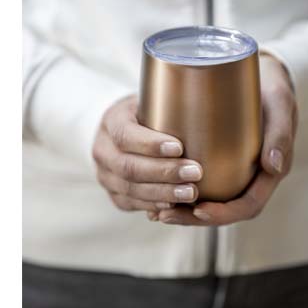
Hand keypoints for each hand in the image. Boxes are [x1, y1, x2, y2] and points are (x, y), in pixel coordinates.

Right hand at [92, 95, 203, 212]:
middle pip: (129, 167)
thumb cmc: (148, 114)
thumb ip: (171, 105)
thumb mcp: (154, 101)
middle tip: (195, 173)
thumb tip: (205, 108)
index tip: (180, 147)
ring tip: (191, 193)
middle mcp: (102, 150)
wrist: (123, 132)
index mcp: (111, 121)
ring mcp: (104, 175)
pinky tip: (175, 206)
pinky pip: (132, 204)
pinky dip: (155, 206)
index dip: (151, 144)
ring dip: (163, 193)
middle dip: (164, 172)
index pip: (126, 135)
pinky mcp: (113, 194)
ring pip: (131, 189)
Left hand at [151, 53, 296, 224]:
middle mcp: (251, 177)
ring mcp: (234, 171)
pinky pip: (201, 184)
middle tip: (164, 215)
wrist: (261, 75)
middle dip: (194, 217)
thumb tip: (272, 166)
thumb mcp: (280, 104)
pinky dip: (179, 192)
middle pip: (223, 209)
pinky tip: (155, 191)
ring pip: (209, 201)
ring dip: (182, 211)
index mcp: (269, 173)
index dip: (224, 213)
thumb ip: (281, 132)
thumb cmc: (271, 88)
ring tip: (155, 211)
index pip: (248, 205)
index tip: (199, 209)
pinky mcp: (219, 160)